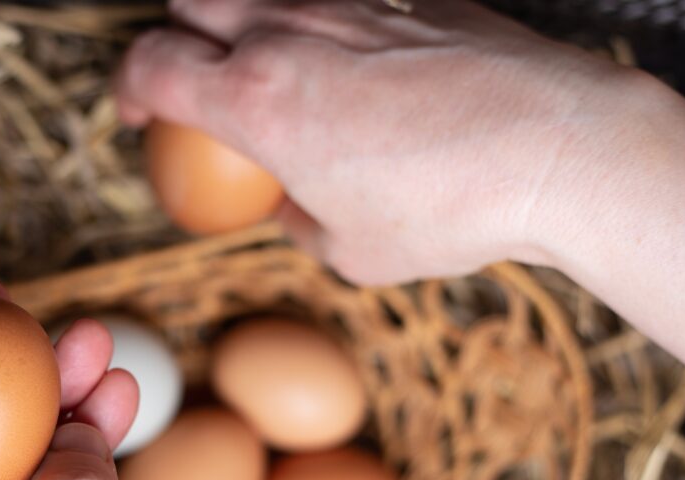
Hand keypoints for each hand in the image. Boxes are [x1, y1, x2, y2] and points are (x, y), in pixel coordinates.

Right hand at [115, 0, 645, 283]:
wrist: (558, 152)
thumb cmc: (448, 212)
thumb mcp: (348, 250)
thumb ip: (296, 217)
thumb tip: (290, 200)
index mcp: (255, 99)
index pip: (149, 64)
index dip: (126, 89)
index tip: (135, 115)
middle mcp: (289, 33)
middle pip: (189, 1)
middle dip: (175, 40)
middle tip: (191, 84)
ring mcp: (351, 4)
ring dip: (243, 26)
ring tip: (266, 71)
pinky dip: (320, 25)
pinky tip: (353, 67)